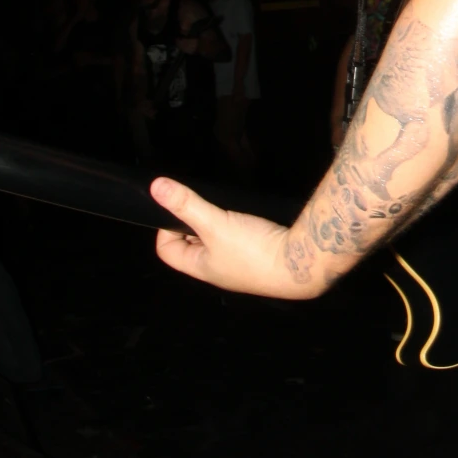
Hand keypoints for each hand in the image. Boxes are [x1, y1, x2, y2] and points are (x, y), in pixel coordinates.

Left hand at [150, 176, 316, 297]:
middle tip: (202, 205)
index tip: (180, 209)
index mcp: (201, 268)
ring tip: (223, 209)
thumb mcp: (215, 223)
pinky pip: (238, 240)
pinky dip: (237, 226)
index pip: (167, 251)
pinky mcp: (260, 256)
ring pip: (217, 241)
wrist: (301, 263)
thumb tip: (155, 187)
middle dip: (193, 223)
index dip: (166, 229)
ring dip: (216, 223)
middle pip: (192, 245)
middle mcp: (217, 270)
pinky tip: (246, 215)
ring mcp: (240, 265)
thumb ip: (186, 204)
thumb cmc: (254, 250)